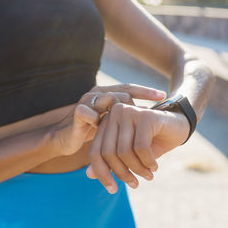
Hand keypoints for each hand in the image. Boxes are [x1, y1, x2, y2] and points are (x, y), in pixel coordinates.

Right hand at [51, 84, 165, 155]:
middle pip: (123, 93)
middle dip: (138, 103)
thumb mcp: (111, 124)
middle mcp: (97, 93)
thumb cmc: (90, 132)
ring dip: (124, 114)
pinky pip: (92, 114)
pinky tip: (109, 133)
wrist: (64, 139)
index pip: (129, 88)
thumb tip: (150, 116)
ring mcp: (87, 101)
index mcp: (106, 94)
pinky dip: (101, 123)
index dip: (146, 91)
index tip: (164, 95)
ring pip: (110, 100)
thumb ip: (125, 118)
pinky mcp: (78, 112)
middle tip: (153, 114)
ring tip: (135, 126)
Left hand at [86, 103, 189, 193]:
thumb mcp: (129, 154)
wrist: (179, 125)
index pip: (95, 151)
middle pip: (108, 152)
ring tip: (148, 175)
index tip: (112, 189)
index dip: (102, 173)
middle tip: (135, 184)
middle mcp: (115, 113)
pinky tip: (154, 166)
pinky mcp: (145, 116)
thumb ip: (109, 162)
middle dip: (122, 173)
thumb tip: (88, 175)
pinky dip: (148, 162)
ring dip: (137, 169)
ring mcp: (130, 112)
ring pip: (125, 152)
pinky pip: (141, 147)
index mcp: (107, 122)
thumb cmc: (151, 141)